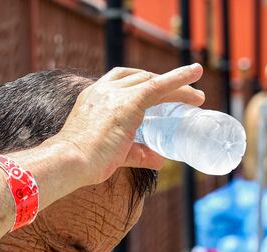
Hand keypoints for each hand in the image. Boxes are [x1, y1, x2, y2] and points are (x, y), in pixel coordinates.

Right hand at [53, 64, 204, 185]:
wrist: (69, 161)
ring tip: (197, 98)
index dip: (141, 84)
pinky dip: (179, 78)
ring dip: (177, 87)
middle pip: (139, 78)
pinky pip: (159, 86)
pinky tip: (196, 73)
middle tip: (183, 98)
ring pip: (152, 83)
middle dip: (162, 85)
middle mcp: (102, 90)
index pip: (120, 82)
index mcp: (92, 98)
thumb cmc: (83, 163)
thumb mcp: (113, 154)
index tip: (157, 94)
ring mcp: (115, 95)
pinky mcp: (129, 103)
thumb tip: (160, 160)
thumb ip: (137, 154)